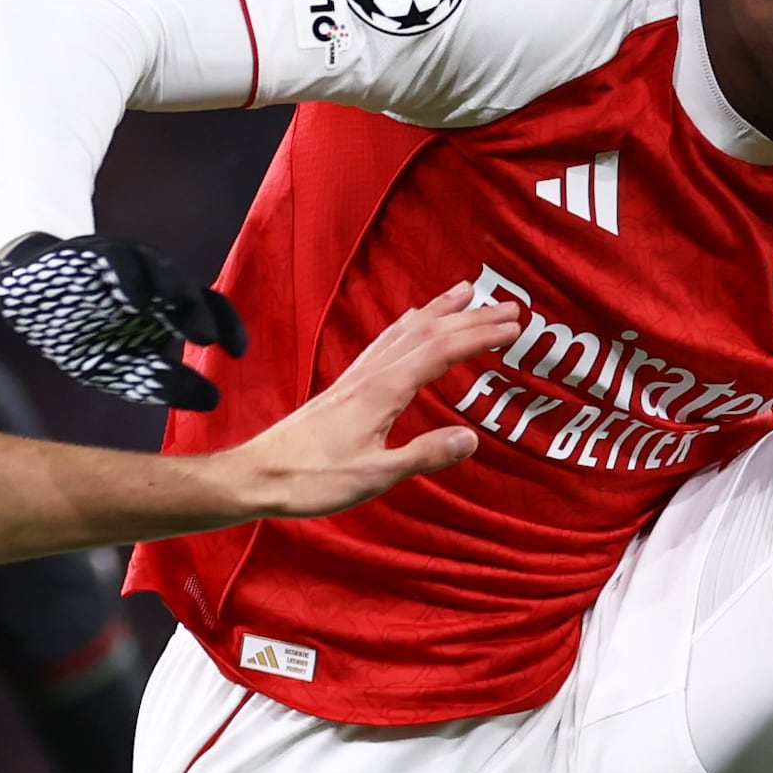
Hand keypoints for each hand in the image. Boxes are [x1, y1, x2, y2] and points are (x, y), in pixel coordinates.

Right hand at [0, 234, 247, 410]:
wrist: (30, 296)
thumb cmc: (83, 334)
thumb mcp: (121, 367)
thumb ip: (163, 381)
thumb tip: (213, 401)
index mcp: (167, 308)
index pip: (208, 309)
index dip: (227, 327)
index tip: (238, 353)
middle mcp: (154, 282)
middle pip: (187, 291)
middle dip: (198, 314)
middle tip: (206, 340)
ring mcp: (126, 265)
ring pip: (157, 270)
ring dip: (169, 291)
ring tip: (176, 314)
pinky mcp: (94, 255)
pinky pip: (114, 263)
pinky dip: (126, 282)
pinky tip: (133, 302)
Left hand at [207, 290, 512, 521]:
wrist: (258, 475)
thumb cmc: (312, 480)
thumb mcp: (374, 475)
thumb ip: (423, 455)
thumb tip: (472, 439)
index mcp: (383, 391)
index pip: (441, 351)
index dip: (479, 335)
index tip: (514, 325)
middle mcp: (371, 375)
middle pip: (428, 333)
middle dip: (471, 317)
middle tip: (509, 306)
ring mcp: (356, 377)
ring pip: (405, 330)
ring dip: (440, 310)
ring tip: (465, 292)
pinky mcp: (345, 386)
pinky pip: (385, 342)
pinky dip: (409, 325)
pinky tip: (411, 323)